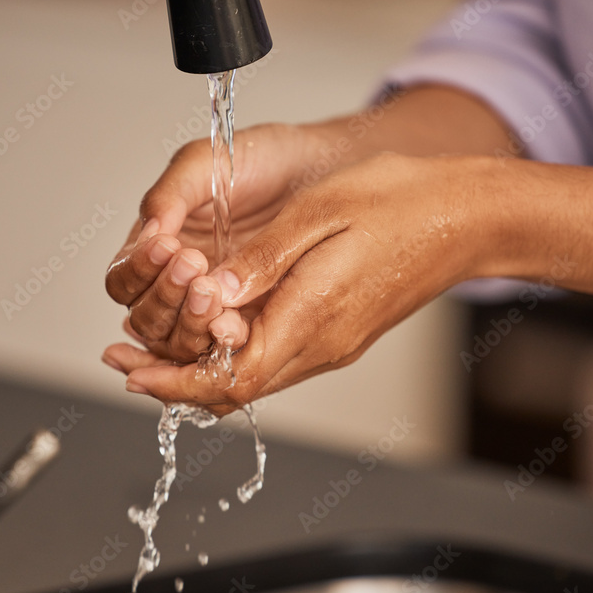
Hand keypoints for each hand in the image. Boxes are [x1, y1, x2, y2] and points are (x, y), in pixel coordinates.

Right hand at [105, 122, 346, 362]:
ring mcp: (213, 308)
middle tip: (194, 265)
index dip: (137, 271)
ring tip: (214, 292)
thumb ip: (170, 195)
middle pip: (146, 319)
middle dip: (165, 298)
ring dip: (189, 323)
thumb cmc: (261, 160)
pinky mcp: (249, 322)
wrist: (319, 167)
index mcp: (155, 249)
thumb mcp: (207, 163)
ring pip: (178, 343)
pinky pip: (223, 348)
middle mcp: (178, 286)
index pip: (123, 280)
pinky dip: (222, 342)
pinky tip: (233, 325)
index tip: (166, 246)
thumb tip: (149, 235)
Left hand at [105, 153, 486, 414]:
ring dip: (199, 368)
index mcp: (312, 316)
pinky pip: (274, 358)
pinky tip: (210, 327)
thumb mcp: (322, 212)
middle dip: (174, 381)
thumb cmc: (402, 203)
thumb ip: (264, 259)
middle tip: (125, 362)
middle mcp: (322, 344)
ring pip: (252, 377)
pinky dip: (231, 354)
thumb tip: (212, 294)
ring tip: (153, 347)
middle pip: (234, 389)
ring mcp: (333, 343)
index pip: (230, 377)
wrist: (467, 218)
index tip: (131, 373)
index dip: (174, 382)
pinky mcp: (339, 333)